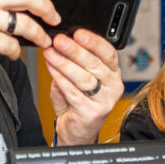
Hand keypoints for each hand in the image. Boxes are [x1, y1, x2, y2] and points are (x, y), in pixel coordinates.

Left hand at [46, 29, 123, 144]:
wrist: (76, 131)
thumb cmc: (77, 102)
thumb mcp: (77, 77)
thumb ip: (73, 61)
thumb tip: (61, 42)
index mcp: (113, 74)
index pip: (108, 53)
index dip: (94, 41)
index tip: (77, 32)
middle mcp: (113, 87)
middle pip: (95, 64)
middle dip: (75, 50)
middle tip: (59, 40)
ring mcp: (104, 101)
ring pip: (84, 78)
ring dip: (65, 63)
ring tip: (50, 53)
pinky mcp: (91, 113)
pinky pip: (73, 92)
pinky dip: (60, 78)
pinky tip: (51, 68)